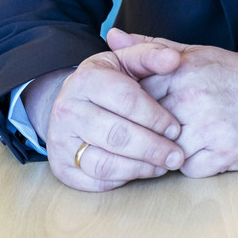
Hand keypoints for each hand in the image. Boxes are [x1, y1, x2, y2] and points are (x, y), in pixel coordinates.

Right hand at [23, 40, 186, 192]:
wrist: (72, 103)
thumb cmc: (108, 81)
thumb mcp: (127, 61)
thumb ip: (151, 56)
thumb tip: (173, 59)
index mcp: (86, 78)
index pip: (126, 100)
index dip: (155, 116)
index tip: (176, 128)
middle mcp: (68, 110)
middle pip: (116, 135)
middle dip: (152, 148)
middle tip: (176, 156)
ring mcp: (60, 141)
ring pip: (104, 163)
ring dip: (140, 168)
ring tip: (163, 166)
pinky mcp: (61, 168)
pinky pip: (95, 181)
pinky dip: (122, 179)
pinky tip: (141, 171)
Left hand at [106, 27, 237, 178]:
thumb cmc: (229, 74)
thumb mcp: (192, 52)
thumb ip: (150, 47)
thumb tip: (112, 36)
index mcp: (180, 72)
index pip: (134, 95)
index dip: (132, 107)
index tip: (133, 111)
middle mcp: (192, 99)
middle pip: (148, 126)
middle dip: (148, 130)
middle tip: (158, 128)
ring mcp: (208, 128)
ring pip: (164, 151)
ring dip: (168, 149)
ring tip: (182, 138)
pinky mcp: (223, 154)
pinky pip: (189, 169)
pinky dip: (192, 164)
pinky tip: (202, 149)